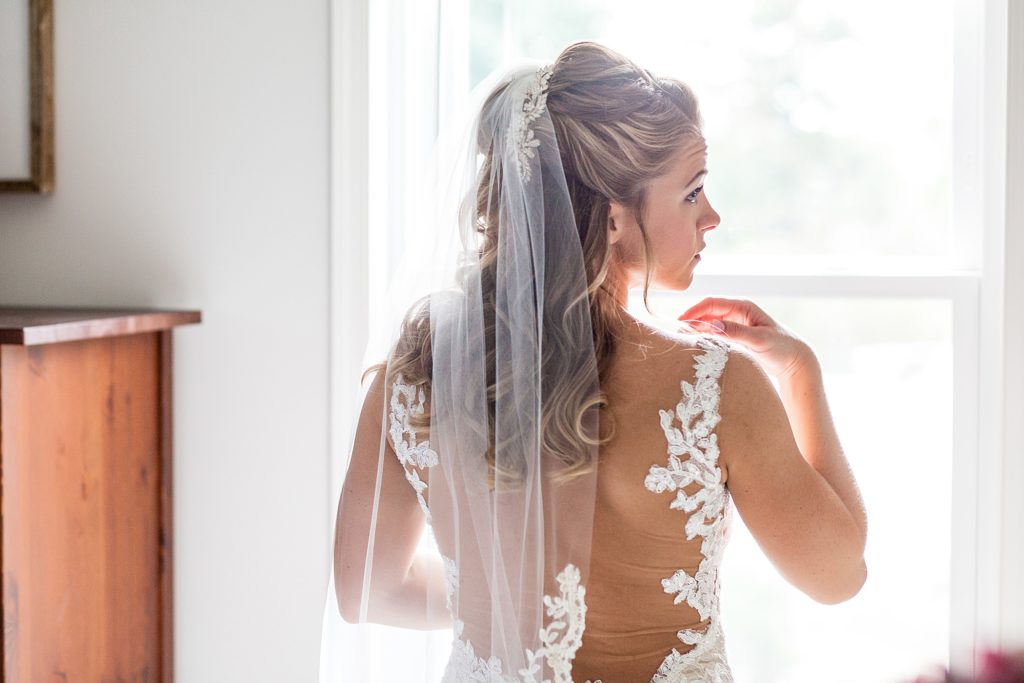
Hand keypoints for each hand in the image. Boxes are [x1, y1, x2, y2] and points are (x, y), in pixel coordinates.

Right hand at [678, 296, 815, 379]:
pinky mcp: (736, 336)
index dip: (694, 311)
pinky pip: (715, 333)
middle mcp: (738, 312)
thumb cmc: (781, 348)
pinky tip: (697, 345)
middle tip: (676, 333)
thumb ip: (736, 332)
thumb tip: (712, 325)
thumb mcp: (759, 340)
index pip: (711, 304)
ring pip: (710, 322)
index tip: (679, 323)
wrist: (795, 361)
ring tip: (683, 340)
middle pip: (708, 312)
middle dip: (692, 320)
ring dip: (697, 329)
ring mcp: (737, 324)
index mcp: (743, 307)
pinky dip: (705, 336)